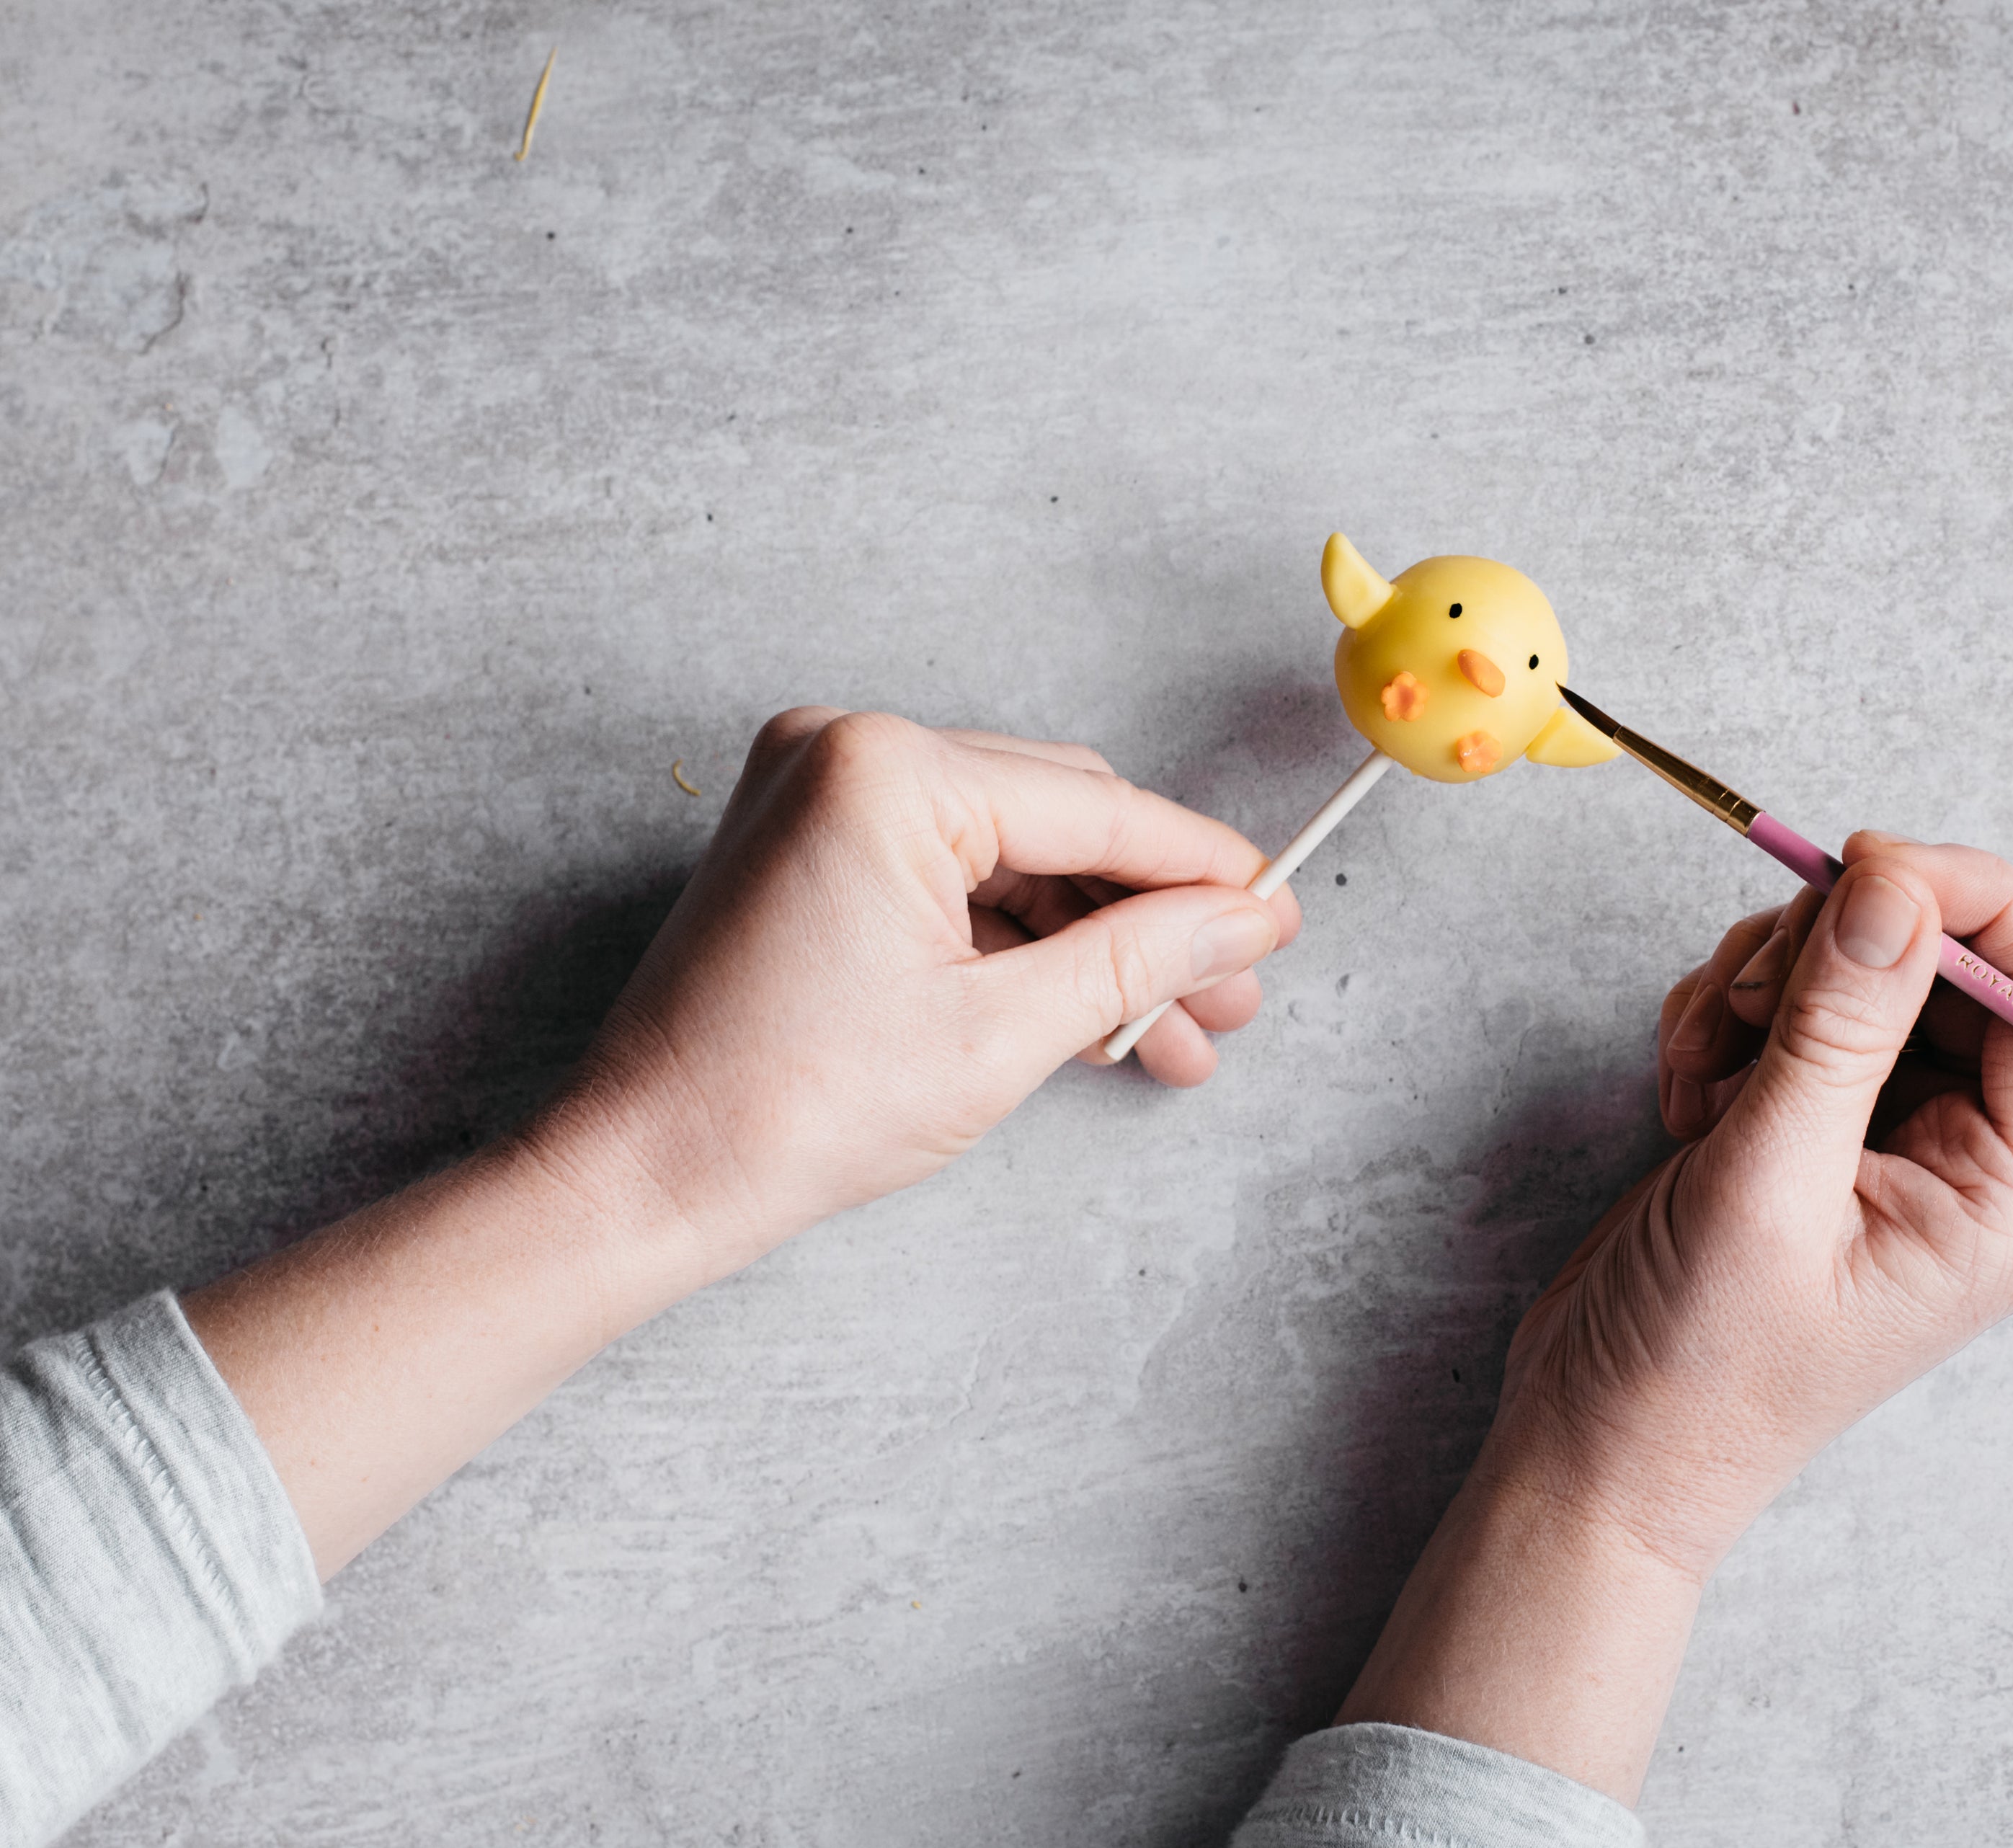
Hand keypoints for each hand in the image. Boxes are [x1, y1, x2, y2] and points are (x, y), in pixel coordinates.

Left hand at [536, 709, 1301, 1279]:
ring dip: (1095, 941)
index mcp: (889, 770)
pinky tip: (1095, 1019)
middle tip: (1231, 994)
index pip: (1095, 809)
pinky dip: (1020, 943)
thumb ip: (1139, 959)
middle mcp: (848, 751)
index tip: (1278, 911)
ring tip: (1175, 1033)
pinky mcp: (810, 845)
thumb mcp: (1002, 1034)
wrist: (649, 1172)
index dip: (1202, 869)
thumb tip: (1243, 921)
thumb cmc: (789, 1105)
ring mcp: (821, 793)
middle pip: (1059, 821)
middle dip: (1152, 917)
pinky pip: (952, 875)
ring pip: (1014, 856)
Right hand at [1338, 834, 2012, 1798]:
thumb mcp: (1766, 1187)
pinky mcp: (1809, 1121)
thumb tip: (1895, 883)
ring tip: (1707, 1072)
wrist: (1597, 1454)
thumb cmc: (1695, 1373)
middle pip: (1956, 962)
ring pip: (1862, 967)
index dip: (1979, 907)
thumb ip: (1838, 1027)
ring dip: (1768, 982)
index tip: (1869, 866)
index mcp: (2007, 1195)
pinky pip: (1793, 1003)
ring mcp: (1885, 1135)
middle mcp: (1967, 1158)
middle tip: (1753, 997)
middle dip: (1841, 946)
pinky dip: (1727, 1017)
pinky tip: (1686, 1094)